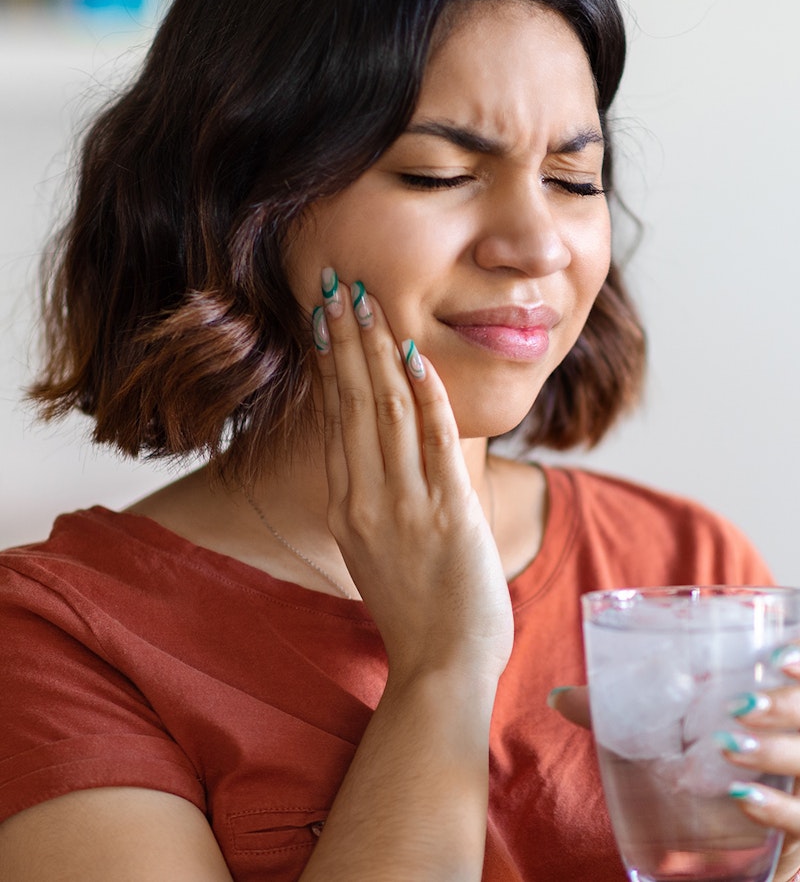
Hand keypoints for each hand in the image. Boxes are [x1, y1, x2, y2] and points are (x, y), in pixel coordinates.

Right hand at [314, 270, 513, 684]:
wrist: (440, 667)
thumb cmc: (415, 611)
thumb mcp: (374, 551)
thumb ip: (370, 500)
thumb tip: (374, 456)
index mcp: (346, 506)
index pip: (336, 419)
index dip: (331, 364)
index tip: (325, 320)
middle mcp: (365, 499)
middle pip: (354, 403)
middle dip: (347, 339)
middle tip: (338, 285)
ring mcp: (405, 506)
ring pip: (387, 411)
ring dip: (378, 351)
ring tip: (368, 302)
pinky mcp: (447, 513)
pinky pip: (434, 441)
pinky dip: (426, 394)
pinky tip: (417, 355)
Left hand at [548, 659, 799, 881]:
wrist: (730, 838)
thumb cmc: (704, 765)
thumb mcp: (672, 730)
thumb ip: (626, 710)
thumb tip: (558, 697)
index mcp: (776, 705)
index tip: (775, 656)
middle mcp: (797, 746)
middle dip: (785, 708)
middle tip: (741, 704)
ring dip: (777, 752)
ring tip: (731, 744)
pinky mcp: (799, 838)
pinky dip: (779, 811)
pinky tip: (745, 798)